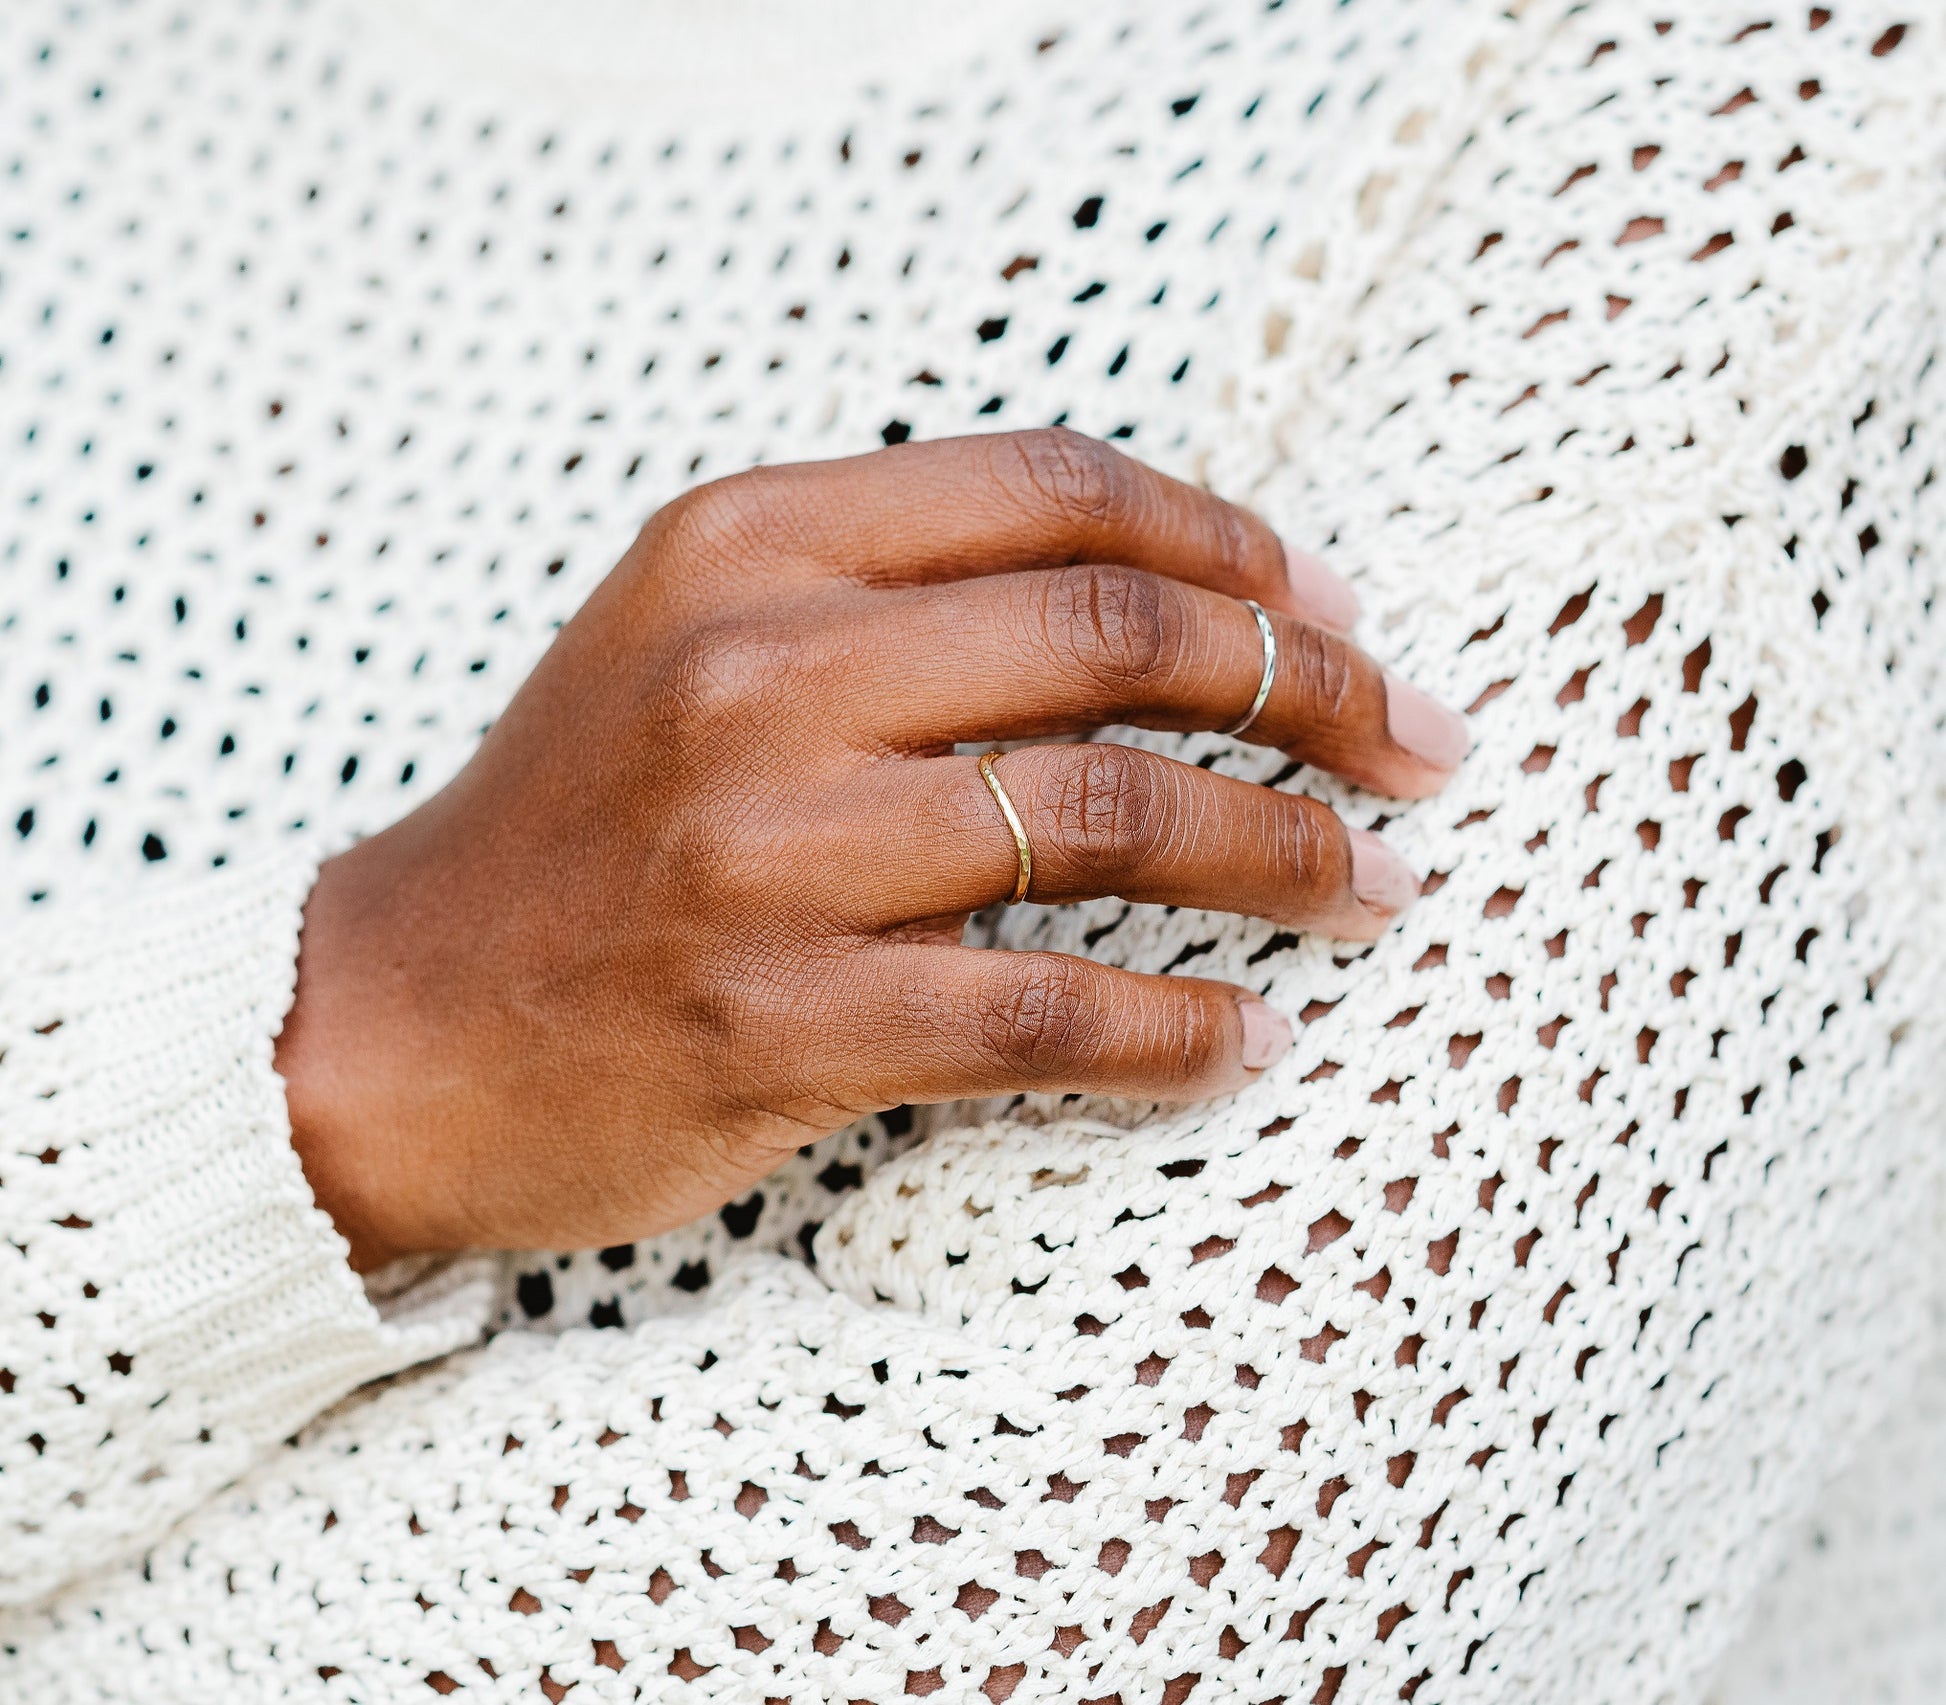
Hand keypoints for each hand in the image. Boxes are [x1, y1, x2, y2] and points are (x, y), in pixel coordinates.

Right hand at [275, 431, 1467, 1268]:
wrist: (398, 1022)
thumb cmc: (582, 827)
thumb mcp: (696, 638)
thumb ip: (893, 592)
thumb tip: (1167, 603)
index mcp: (748, 544)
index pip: (1056, 490)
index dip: (1237, 542)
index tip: (1336, 610)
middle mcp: (758, 671)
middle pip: (1118, 640)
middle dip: (1312, 687)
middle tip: (1415, 746)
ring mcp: (767, 849)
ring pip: (1113, 820)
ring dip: (1285, 856)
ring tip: (1372, 889)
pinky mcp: (779, 1020)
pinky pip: (1048, 1012)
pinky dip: (1181, 1027)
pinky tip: (1248, 1036)